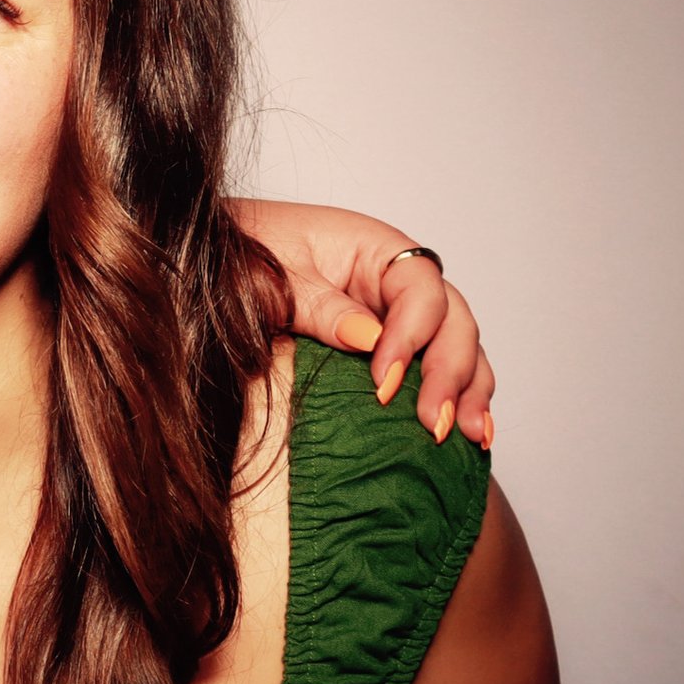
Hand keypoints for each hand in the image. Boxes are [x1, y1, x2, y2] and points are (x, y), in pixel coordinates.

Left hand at [230, 199, 496, 445]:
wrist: (214, 262)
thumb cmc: (244, 255)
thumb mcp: (274, 278)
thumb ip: (321, 307)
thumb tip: (369, 339)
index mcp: (374, 248)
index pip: (419, 287)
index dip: (412, 335)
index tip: (384, 381)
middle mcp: (396, 280)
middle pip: (451, 319)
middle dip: (451, 372)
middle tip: (434, 422)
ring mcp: (398, 314)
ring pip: (455, 347)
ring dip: (467, 391)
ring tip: (467, 435)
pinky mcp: (392, 347)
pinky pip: (437, 368)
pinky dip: (456, 397)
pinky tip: (469, 434)